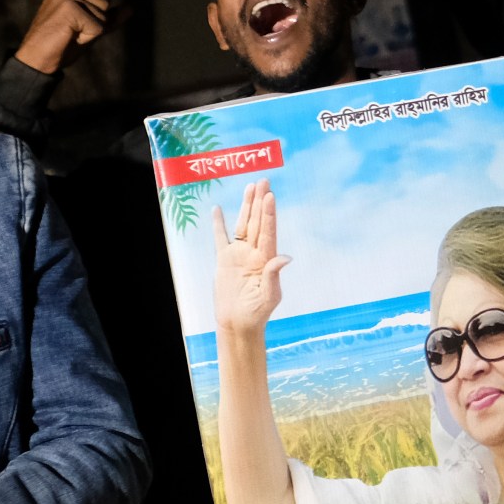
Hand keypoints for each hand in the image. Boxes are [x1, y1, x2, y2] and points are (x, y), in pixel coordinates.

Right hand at [13, 0, 115, 73]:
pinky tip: (67, 38)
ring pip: (103, 18)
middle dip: (93, 27)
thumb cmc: (59, 47)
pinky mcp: (70, 9)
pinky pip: (98, 28)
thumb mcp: (87, 30)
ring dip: (89, 34)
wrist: (36, 63)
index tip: (69, 30)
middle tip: (68, 35)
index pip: (102, 5)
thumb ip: (108, 18)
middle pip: (105, 8)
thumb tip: (131, 8)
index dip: (92, 25)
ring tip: (67, 36)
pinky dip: (87, 39)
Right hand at [212, 180, 290, 336]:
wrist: (238, 323)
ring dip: (246, 206)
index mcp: (265, 259)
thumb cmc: (256, 312)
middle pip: (258, 222)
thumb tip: (285, 258)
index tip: (270, 196)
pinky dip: (218, 224)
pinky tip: (218, 209)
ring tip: (250, 187)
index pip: (268, 232)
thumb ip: (273, 275)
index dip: (269, 214)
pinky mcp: (224, 260)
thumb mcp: (268, 296)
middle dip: (260, 202)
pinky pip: (220, 238)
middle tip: (264, 180)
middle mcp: (254, 253)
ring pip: (243, 225)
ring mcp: (239, 255)